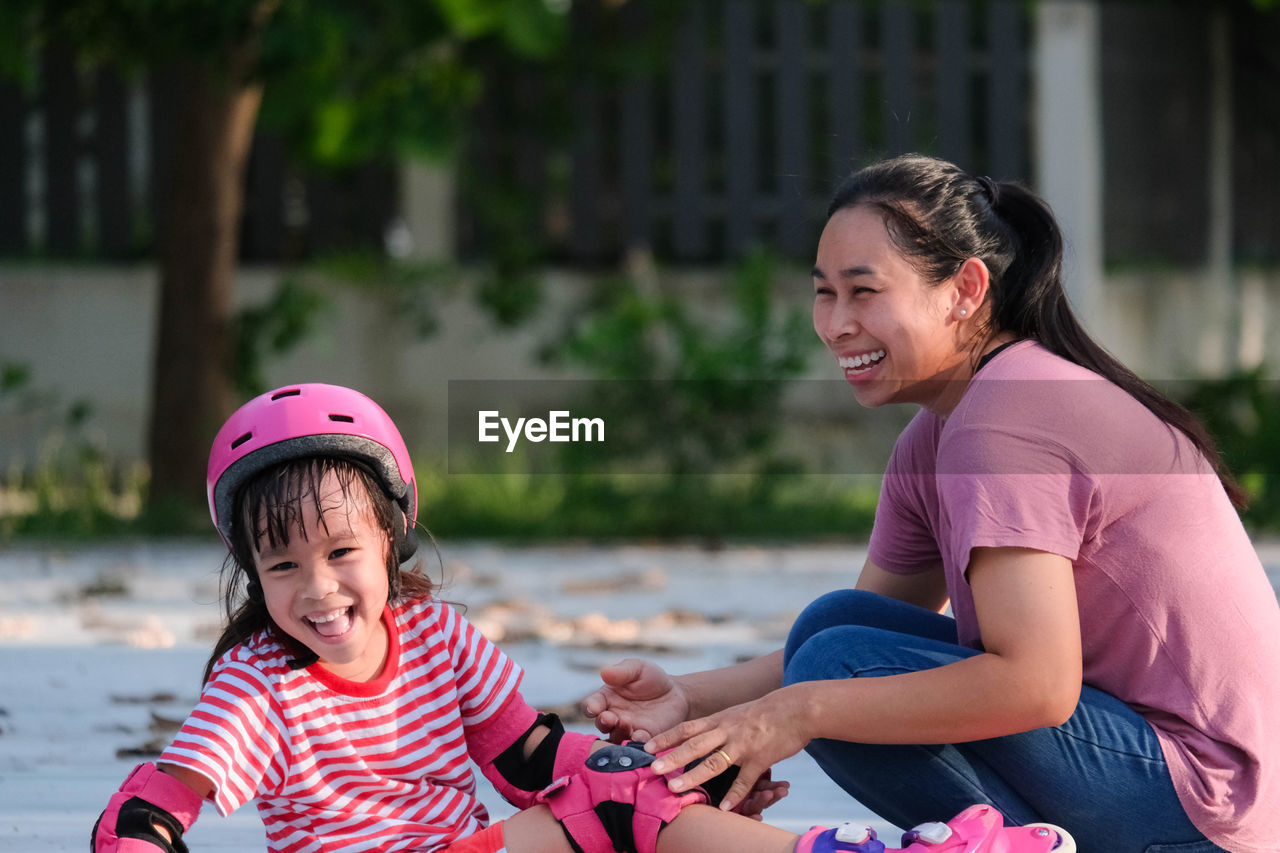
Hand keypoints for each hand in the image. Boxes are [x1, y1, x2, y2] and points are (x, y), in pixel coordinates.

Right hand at [582, 659, 689, 742]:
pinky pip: (636, 745)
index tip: (593, 707)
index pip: (591, 705)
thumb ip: (622, 671)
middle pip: (601, 724)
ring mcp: (627, 730)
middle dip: (603, 722)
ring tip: (627, 725)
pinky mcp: (644, 738)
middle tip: (609, 718)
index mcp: (606, 698)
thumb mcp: (637, 668)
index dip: (590, 707)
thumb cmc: (651, 678)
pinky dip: (636, 743)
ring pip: (616, 737)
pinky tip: (640, 736)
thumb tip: (604, 673)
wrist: (676, 693)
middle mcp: (613, 716)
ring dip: (618, 733)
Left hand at [645, 686, 811, 813]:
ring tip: (676, 789)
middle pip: (693, 745)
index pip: (686, 728)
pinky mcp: (760, 758)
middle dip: (671, 757)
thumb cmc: (765, 712)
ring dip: (693, 776)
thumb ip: (718, 725)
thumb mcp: (736, 713)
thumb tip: (699, 735)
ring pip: (714, 762)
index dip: (666, 737)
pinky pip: (745, 780)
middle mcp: (727, 730)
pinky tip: (726, 808)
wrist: (796, 708)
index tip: (646, 747)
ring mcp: (743, 745)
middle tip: (652, 769)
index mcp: (719, 719)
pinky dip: (735, 795)